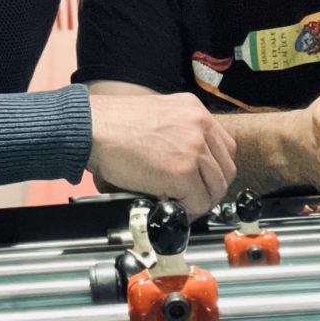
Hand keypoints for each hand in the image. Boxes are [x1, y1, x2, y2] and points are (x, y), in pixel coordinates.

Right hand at [88, 92, 236, 217]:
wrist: (93, 127)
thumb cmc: (112, 122)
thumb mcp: (156, 115)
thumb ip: (177, 133)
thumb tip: (187, 164)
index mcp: (192, 109)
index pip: (224, 145)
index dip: (215, 168)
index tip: (204, 179)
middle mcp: (198, 125)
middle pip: (226, 168)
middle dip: (211, 187)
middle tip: (194, 197)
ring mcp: (193, 147)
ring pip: (215, 188)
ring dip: (199, 200)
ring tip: (180, 204)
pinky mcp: (182, 171)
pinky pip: (197, 202)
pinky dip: (187, 211)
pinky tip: (170, 206)